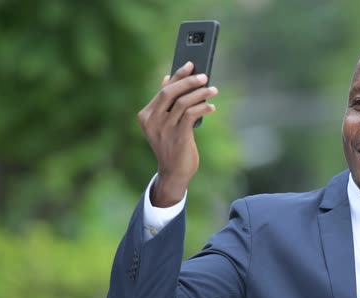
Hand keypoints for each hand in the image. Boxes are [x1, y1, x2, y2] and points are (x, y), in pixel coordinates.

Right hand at [137, 62, 217, 206]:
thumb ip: (166, 103)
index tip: (190, 64)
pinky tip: (211, 107)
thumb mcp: (164, 123)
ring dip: (200, 94)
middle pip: (170, 92)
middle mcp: (152, 121)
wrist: (173, 172)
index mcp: (146, 115)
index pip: (163, 90)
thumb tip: (168, 78)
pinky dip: (203, 108)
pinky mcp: (177, 136)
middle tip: (204, 76)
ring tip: (213, 90)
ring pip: (183, 102)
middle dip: (189, 81)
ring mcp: (164, 129)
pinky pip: (191, 115)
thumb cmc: (171, 145)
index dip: (178, 75)